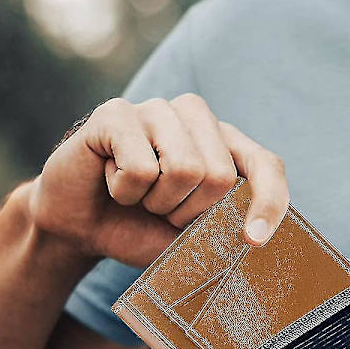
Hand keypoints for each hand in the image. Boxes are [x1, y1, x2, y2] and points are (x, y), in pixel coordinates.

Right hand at [29, 95, 288, 266]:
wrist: (81, 226)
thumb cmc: (143, 227)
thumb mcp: (191, 237)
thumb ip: (223, 228)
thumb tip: (254, 234)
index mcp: (224, 143)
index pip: (266, 165)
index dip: (269, 202)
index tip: (254, 240)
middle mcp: (196, 116)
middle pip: (221, 175)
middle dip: (187, 213)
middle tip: (161, 209)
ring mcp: (157, 109)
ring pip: (184, 169)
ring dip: (156, 203)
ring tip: (139, 194)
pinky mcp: (116, 112)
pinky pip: (140, 168)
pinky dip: (125, 191)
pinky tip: (112, 178)